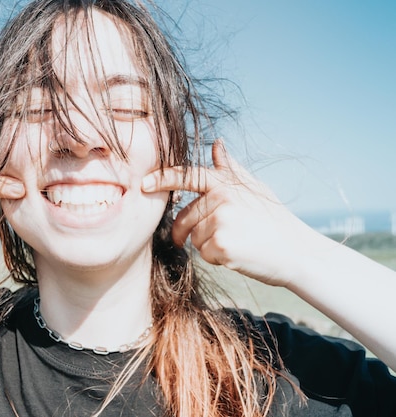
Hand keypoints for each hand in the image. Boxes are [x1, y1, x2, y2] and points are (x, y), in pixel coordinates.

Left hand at [142, 140, 320, 287]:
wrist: (297, 252)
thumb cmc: (274, 220)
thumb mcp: (254, 188)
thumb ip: (230, 169)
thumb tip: (216, 143)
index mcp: (226, 183)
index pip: (187, 176)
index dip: (162, 179)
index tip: (143, 184)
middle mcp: (221, 198)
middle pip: (185, 217)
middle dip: (188, 231)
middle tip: (213, 238)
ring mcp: (221, 220)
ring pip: (193, 237)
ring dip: (207, 244)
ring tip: (236, 242)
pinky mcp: (221, 244)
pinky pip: (203, 254)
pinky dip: (216, 259)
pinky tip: (237, 254)